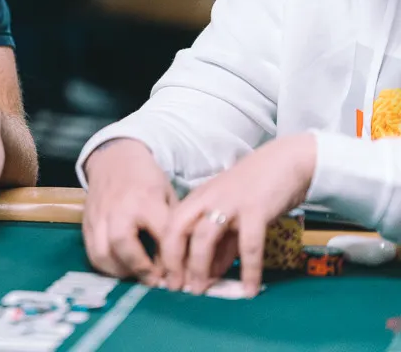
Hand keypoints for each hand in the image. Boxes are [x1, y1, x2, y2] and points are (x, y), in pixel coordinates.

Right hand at [82, 139, 175, 283]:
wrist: (114, 158)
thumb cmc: (147, 180)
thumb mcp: (168, 196)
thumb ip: (172, 228)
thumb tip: (180, 266)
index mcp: (145, 199)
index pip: (162, 235)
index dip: (172, 262)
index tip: (178, 280)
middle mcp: (118, 208)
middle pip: (123, 244)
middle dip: (141, 269)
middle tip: (155, 282)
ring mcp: (98, 216)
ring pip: (102, 253)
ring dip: (121, 272)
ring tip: (137, 277)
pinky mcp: (86, 223)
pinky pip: (92, 253)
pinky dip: (107, 267)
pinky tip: (122, 268)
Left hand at [160, 133, 316, 296]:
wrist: (286, 162)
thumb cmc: (255, 189)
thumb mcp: (231, 214)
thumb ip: (221, 243)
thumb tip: (211, 274)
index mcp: (198, 199)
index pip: (171, 226)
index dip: (166, 253)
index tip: (167, 277)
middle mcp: (207, 199)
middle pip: (178, 229)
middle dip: (174, 260)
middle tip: (177, 287)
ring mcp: (229, 203)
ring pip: (204, 237)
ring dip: (200, 267)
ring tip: (201, 291)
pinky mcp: (255, 209)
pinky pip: (248, 244)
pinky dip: (248, 269)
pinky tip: (249, 289)